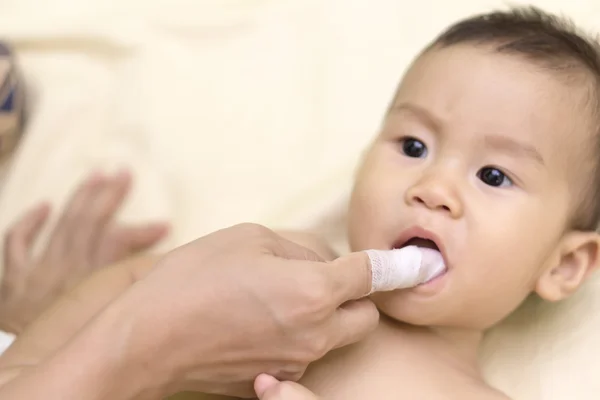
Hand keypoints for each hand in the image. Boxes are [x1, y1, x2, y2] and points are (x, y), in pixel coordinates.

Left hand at [0, 170, 167, 333]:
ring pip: (63, 224)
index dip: (144, 230)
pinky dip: (29, 222)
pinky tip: (43, 205)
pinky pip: (17, 242)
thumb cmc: (68, 347)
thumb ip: (128, 297)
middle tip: (125, 173)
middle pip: (90, 222)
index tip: (165, 225)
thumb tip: (157, 279)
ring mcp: (39, 270)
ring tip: (97, 174)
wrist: (24, 367)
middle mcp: (66, 269)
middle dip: (110, 195)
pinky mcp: (14, 278)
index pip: (119, 242)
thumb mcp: (106, 321)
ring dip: (80, 197)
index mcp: (91, 281)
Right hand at [112, 223, 377, 397]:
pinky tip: (259, 324)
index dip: (399, 265)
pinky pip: (304, 356)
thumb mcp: (248, 238)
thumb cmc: (193, 279)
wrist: (146, 341)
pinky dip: (297, 338)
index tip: (421, 263)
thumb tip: (325, 256)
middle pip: (366, 317)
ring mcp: (295, 363)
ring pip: (335, 338)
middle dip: (357, 297)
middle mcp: (314, 333)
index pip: (373, 275)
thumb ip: (299, 246)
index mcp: (313, 290)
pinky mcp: (273, 381)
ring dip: (325, 317)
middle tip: (324, 279)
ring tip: (279, 298)